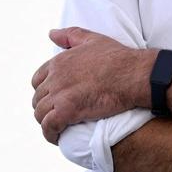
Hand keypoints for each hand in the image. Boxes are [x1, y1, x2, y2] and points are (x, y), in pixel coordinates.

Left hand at [30, 26, 154, 143]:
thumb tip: (51, 33)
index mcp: (58, 62)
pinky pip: (49, 126)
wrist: (133, 75)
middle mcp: (55, 77)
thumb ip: (70, 36)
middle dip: (46, 109)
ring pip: (40, 114)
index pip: (38, 81)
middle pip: (38, 99)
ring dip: (47, 123)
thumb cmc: (118, 58)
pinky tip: (57, 138)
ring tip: (58, 130)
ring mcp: (60, 94)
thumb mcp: (92, 39)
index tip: (54, 100)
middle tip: (58, 117)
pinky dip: (50, 134)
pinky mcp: (67, 110)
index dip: (45, 92)